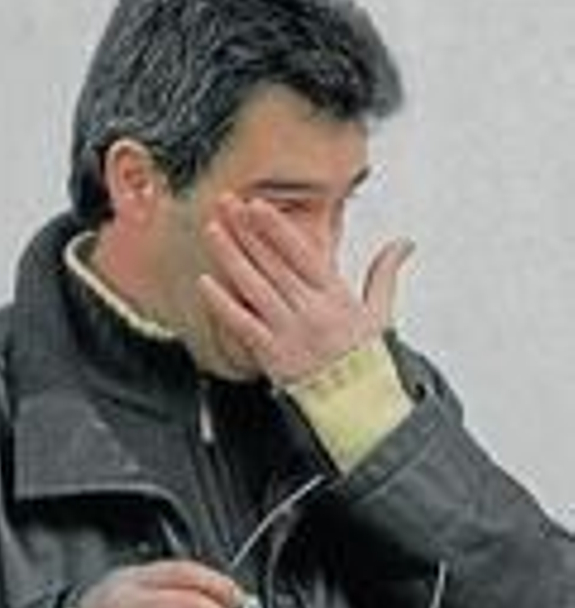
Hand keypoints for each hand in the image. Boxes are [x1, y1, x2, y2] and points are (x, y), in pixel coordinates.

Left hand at [198, 196, 412, 384]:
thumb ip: (383, 274)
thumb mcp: (381, 314)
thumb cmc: (364, 358)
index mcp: (336, 297)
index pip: (302, 254)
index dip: (276, 229)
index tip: (256, 206)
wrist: (358, 403)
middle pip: (272, 263)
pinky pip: (242, 324)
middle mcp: (311, 310)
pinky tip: (205, 282)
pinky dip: (222, 303)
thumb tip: (403, 243)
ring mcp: (289, 332)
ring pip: (254, 286)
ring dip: (230, 257)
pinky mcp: (272, 354)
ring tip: (212, 230)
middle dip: (247, 231)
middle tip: (225, 204)